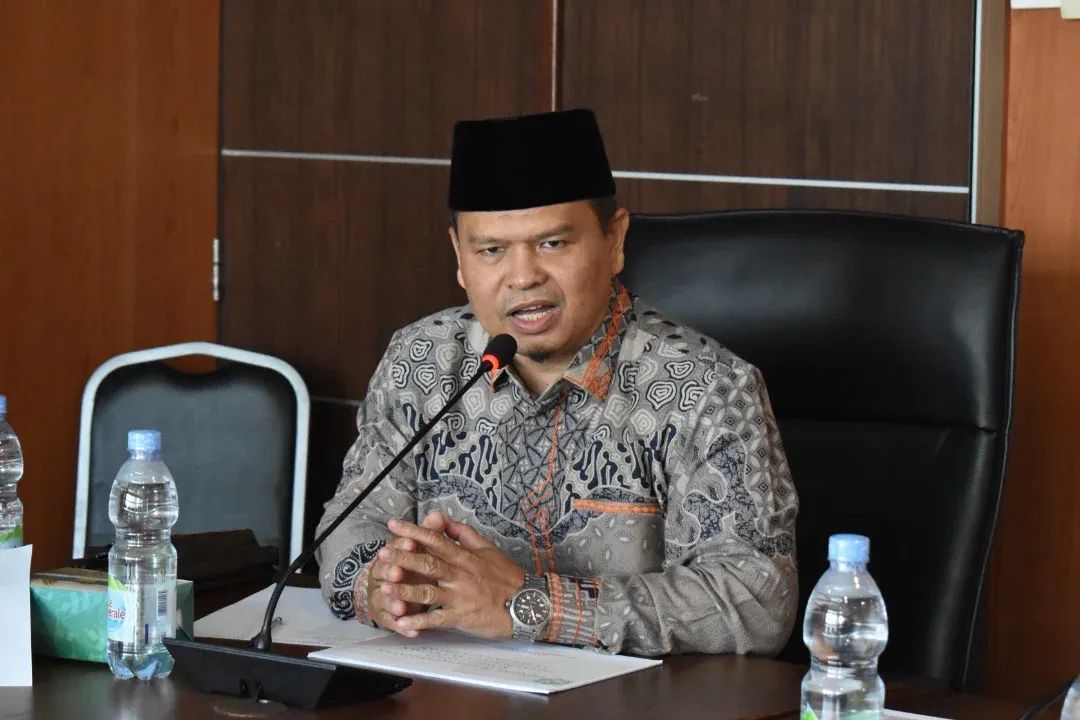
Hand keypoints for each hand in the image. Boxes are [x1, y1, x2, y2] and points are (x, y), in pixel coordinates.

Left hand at [380, 511, 524, 638]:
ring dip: (405, 591)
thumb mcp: (488, 548)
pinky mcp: (461, 617)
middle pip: (427, 564)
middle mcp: (459, 575)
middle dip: (403, 559)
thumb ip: (463, 533)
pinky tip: (402, 623)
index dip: (413, 532)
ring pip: (428, 592)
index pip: (436, 540)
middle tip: (382, 554)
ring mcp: (459, 597)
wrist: (527, 603)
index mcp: (464, 557)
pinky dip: (419, 622)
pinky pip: (437, 620)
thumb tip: (442, 518)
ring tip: (384, 588)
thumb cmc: (507, 576)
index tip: (394, 525)